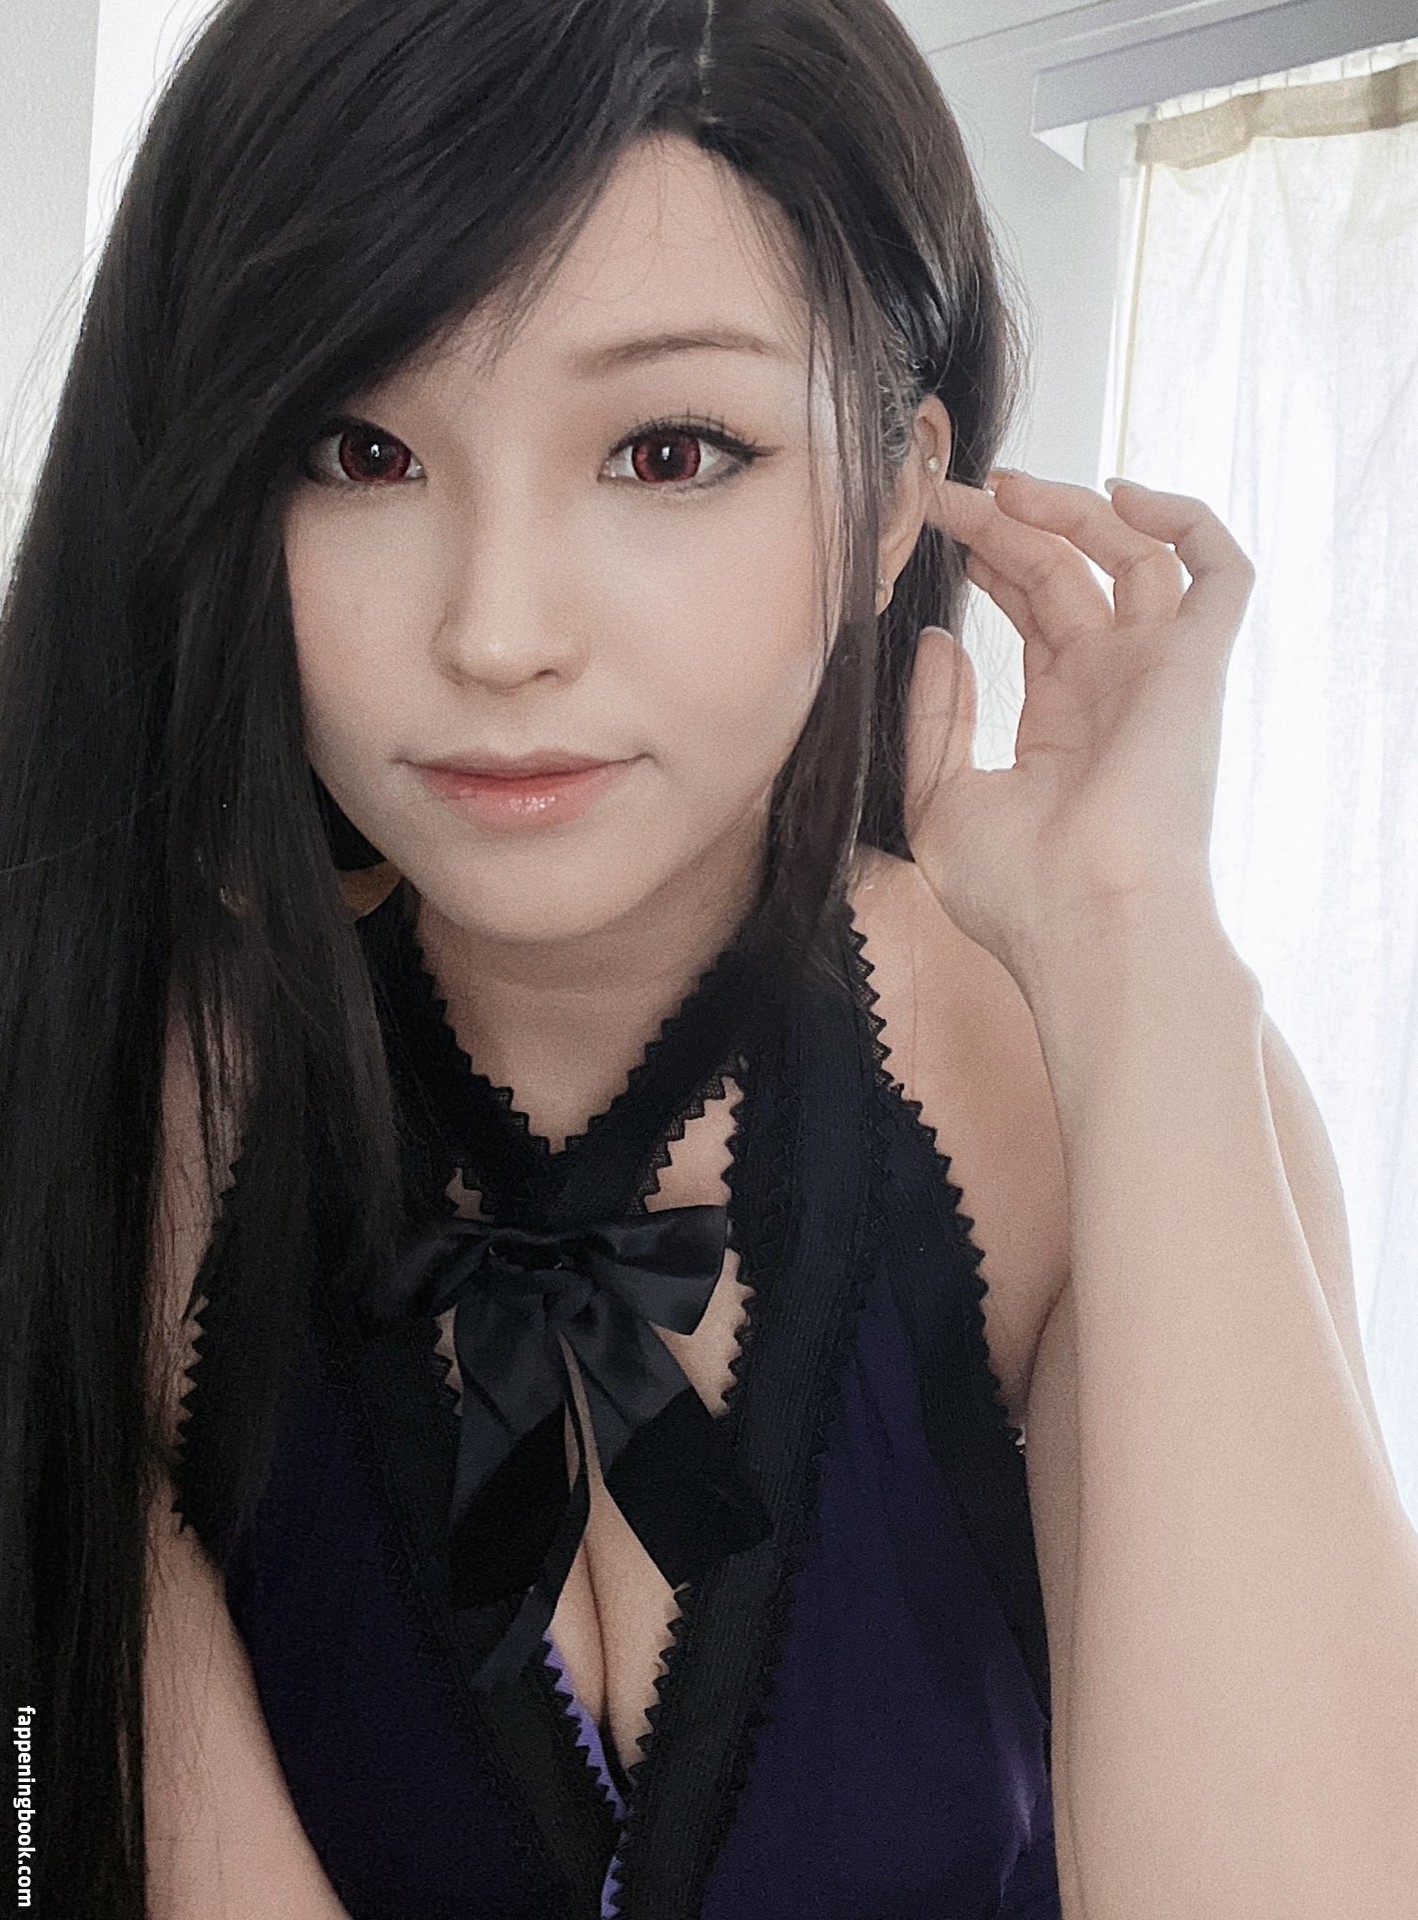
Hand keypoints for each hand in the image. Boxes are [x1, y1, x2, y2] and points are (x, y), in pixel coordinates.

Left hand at [902, 469, 1255, 981]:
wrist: (1090, 926)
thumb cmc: (1019, 892)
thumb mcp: (939, 800)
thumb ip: (935, 718)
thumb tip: (939, 638)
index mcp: (1060, 722)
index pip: (1031, 614)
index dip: (989, 562)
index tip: (934, 527)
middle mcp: (1112, 690)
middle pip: (1067, 575)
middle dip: (1008, 526)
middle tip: (951, 496)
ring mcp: (1155, 673)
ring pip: (1130, 557)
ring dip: (1071, 510)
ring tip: (1004, 487)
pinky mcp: (1195, 664)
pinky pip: (1218, 570)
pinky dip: (1185, 520)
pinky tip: (1120, 494)